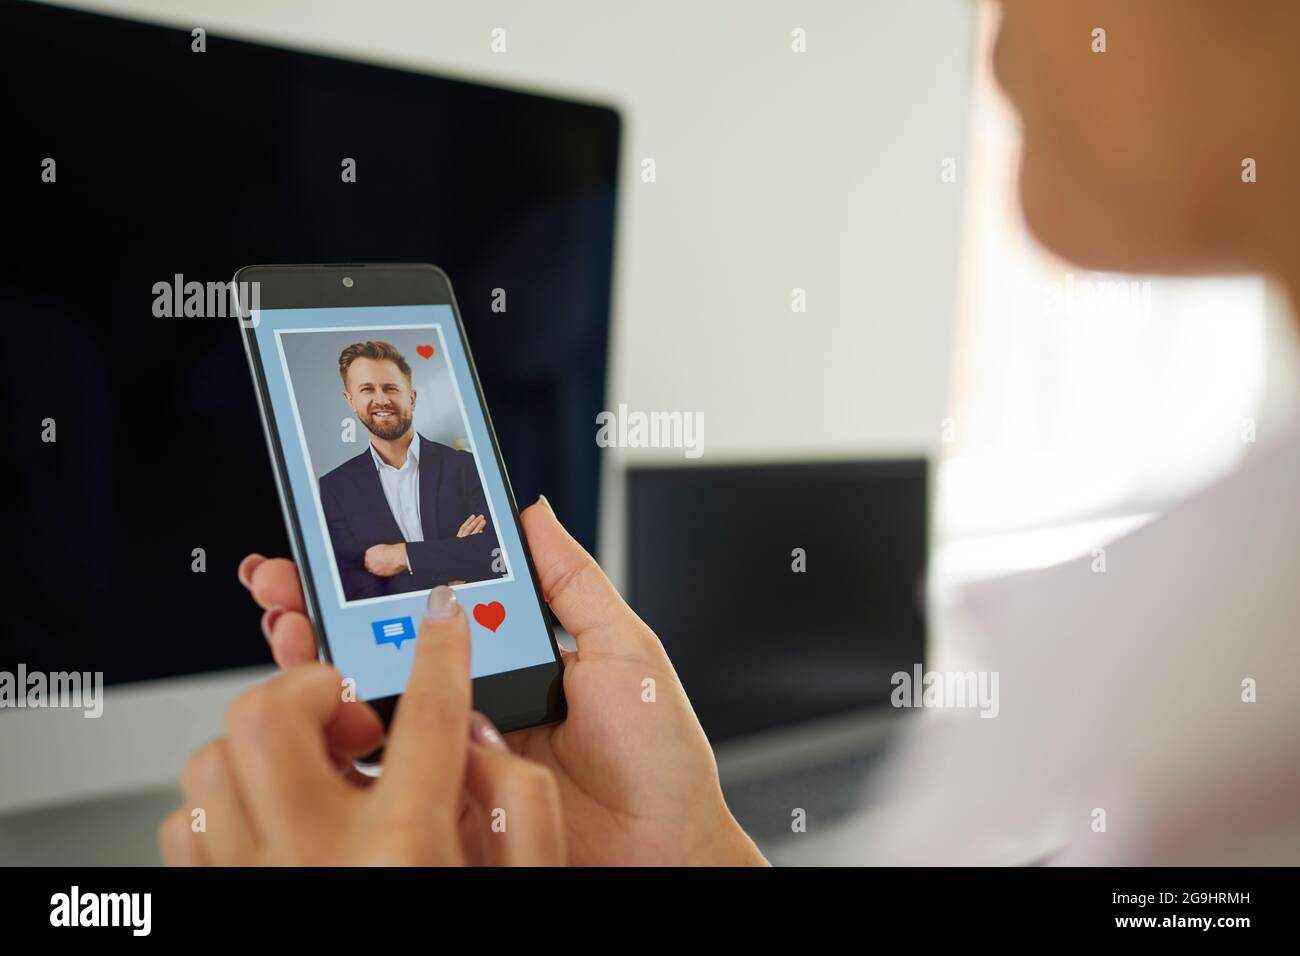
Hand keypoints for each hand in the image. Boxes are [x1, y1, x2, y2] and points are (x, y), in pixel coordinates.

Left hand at [160, 587, 564, 865]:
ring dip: (268, 744)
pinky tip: (281, 820)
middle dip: (314, 687)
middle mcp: (321, 862)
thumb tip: (479, 736)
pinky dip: (229, 801)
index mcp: (409, 853)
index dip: (441, 646)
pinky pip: (190, 821)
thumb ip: (523, 806)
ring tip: (320, 770)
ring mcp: (257, 884)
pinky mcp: (220, 902)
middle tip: (356, 717)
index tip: (442, 615)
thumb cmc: (456, 952)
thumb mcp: (527, 885)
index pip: (427, 711)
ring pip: (217, 758)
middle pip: (272, 715)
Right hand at [239, 498, 765, 865]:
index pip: (433, 605)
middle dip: (324, 608)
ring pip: (366, 701)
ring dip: (316, 661)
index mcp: (509, 658)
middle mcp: (471, 701)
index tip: (341, 540)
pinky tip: (326, 701)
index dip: (384, 574)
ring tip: (291, 622)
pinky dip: (342, 735)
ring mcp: (452, 752)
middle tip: (286, 579)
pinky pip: (384, 767)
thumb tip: (532, 511)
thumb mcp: (624, 651)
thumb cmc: (658, 759)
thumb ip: (572, 583)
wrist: (669, 852)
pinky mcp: (443, 801)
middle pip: (382, 647)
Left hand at [363, 542, 407, 576]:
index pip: (367, 557)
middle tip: (379, 562)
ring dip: (376, 568)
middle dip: (373, 564)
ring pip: (373, 570)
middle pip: (368, 564)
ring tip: (384, 565)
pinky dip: (381, 572)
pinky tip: (386, 568)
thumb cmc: (392, 551)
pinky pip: (378, 574)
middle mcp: (369, 561)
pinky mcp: (378, 574)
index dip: (372, 559)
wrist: (397, 557)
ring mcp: (373, 568)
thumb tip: (376, 555)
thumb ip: (375, 552)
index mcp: (368, 553)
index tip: (375, 559)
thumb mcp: (381, 547)